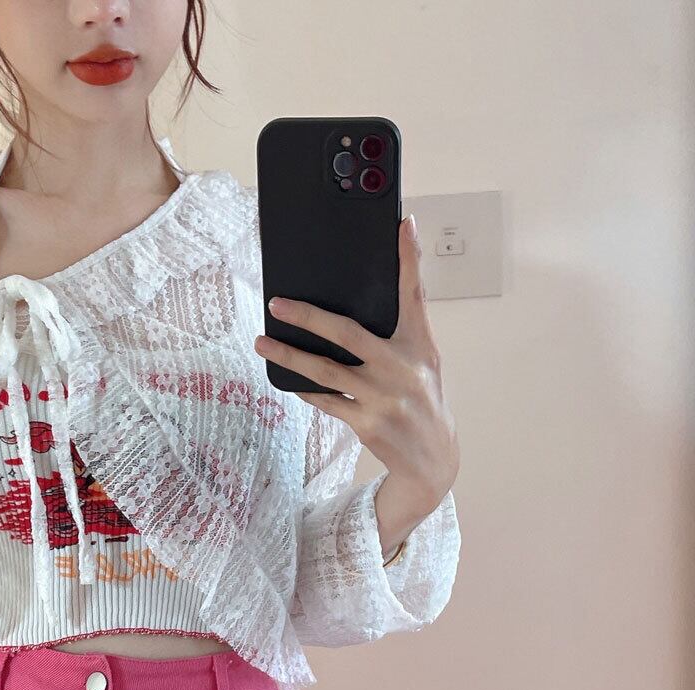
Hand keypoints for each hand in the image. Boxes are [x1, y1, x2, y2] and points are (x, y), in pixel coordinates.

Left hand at [252, 213, 459, 525]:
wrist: (433, 460)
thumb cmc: (421, 400)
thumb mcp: (422, 363)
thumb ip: (399, 334)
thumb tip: (354, 304)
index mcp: (420, 346)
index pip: (414, 295)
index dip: (410, 259)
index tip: (404, 225)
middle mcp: (402, 368)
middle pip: (348, 333)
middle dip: (308, 316)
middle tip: (277, 303)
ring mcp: (383, 397)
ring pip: (325, 370)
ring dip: (289, 355)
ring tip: (262, 343)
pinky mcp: (366, 423)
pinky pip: (326, 399)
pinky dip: (305, 388)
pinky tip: (287, 377)